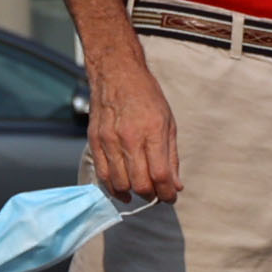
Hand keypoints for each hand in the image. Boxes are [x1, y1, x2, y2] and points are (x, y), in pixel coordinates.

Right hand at [83, 47, 181, 203]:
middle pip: (140, 184)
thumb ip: (171, 156)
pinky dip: (113, 187)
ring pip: (120, 183)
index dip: (167, 193)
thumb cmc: (146, 96)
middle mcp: (129, 138)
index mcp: (152, 131)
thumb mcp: (168, 122)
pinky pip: (102, 174)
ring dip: (133, 193)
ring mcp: (109, 141)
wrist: (116, 73)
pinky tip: (122, 189)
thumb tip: (176, 185)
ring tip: (141, 190)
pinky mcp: (95, 141)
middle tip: (157, 194)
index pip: (160, 175)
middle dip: (151, 196)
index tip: (170, 197)